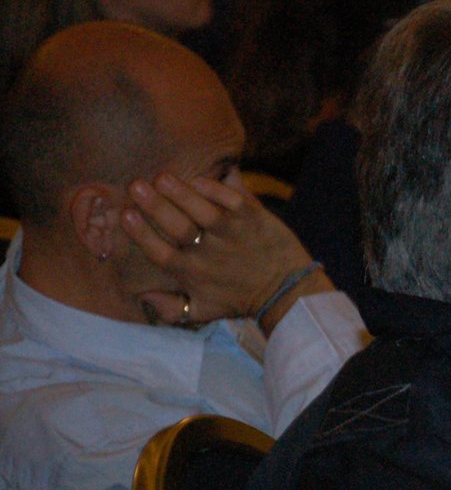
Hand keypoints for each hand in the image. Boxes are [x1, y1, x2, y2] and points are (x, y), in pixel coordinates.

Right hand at [121, 173, 331, 333]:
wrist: (287, 291)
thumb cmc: (241, 299)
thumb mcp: (203, 311)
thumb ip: (170, 307)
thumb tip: (142, 296)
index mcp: (191, 273)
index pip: (159, 251)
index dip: (140, 233)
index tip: (125, 213)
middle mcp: (208, 253)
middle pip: (175, 227)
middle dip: (153, 205)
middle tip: (135, 185)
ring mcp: (231, 233)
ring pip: (201, 209)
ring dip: (180, 192)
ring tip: (161, 177)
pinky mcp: (252, 219)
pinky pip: (230, 200)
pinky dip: (214, 189)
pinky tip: (197, 180)